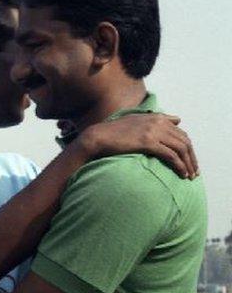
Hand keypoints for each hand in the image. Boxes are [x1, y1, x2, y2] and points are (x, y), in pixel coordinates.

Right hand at [79, 113, 197, 178]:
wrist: (98, 136)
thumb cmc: (115, 132)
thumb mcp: (138, 120)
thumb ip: (157, 119)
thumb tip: (177, 120)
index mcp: (157, 117)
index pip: (181, 133)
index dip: (188, 148)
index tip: (189, 160)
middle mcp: (158, 122)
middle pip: (184, 141)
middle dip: (192, 158)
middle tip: (194, 171)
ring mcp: (154, 131)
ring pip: (181, 148)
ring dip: (188, 163)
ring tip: (189, 175)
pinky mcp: (148, 142)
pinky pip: (171, 155)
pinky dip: (179, 165)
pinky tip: (181, 173)